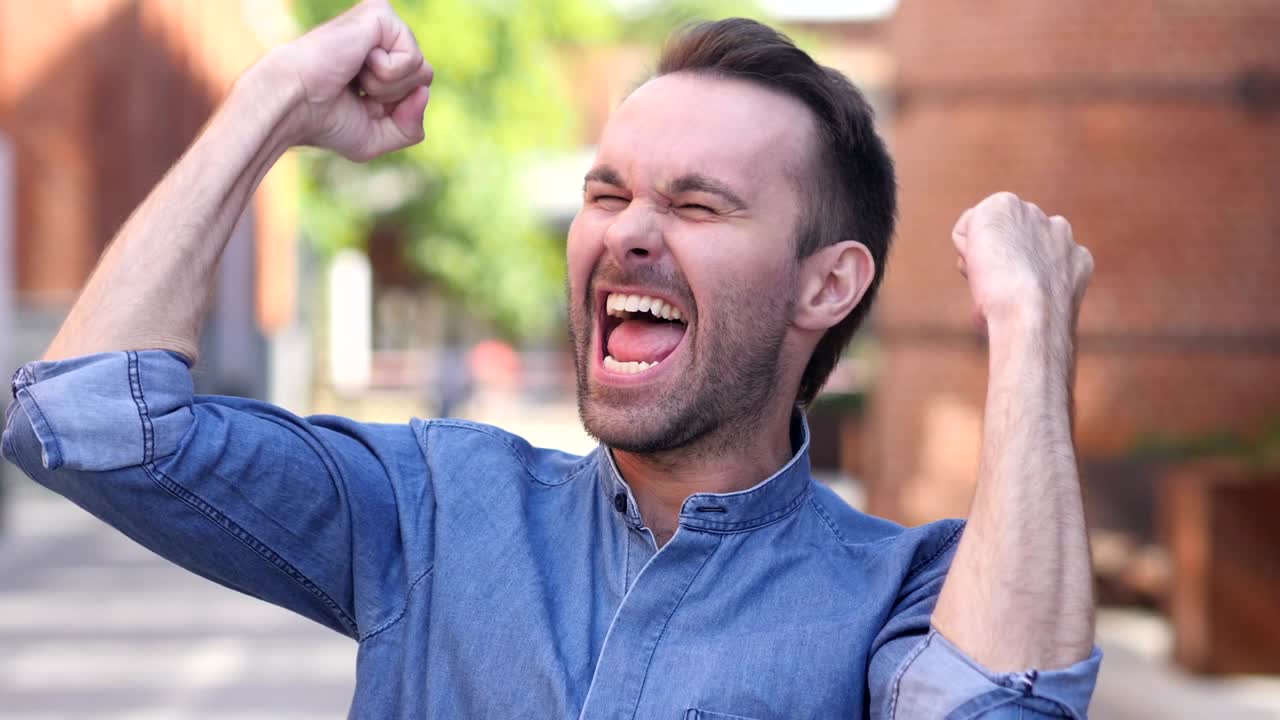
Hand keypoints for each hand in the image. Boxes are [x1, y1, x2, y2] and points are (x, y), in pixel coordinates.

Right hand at [261, 0, 432, 161]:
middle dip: (395, 98)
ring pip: (422, 69)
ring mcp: (381, 22)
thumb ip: (411, 127)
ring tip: (354, 76)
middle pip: (425, 77)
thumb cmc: (324, 121)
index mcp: (379, 60)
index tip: (359, 104)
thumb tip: (424, 93)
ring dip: (388, 87)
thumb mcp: (376, 137)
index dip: (396, 110)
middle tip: (357, 90)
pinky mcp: (380, 13)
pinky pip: (412, 58)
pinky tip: (358, 62)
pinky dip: (387, 74)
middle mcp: (382, 38)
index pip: (419, 88)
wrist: (293, 103)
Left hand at [951, 192, 1092, 336]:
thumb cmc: (1029, 327)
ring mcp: (1033, 214)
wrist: (1031, 313)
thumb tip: (983, 314)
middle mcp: (1059, 230)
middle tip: (1001, 289)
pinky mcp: (1005, 205)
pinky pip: (966, 228)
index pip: (1026, 260)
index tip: (1014, 299)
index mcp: (1073, 257)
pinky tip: (982, 264)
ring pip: (987, 236)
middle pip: (1008, 244)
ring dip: (981, 257)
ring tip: (992, 279)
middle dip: (997, 262)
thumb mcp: (1033, 316)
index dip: (1011, 280)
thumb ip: (1021, 298)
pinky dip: (966, 247)